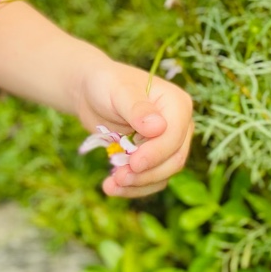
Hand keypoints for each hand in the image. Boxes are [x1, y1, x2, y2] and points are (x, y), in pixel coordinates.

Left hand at [77, 60, 193, 198]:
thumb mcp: (118, 91)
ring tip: (110, 186)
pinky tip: (112, 187)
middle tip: (119, 178)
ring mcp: (169, 143)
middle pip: (174, 159)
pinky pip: (152, 179)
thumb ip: (137, 108)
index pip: (174, 136)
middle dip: (147, 173)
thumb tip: (159, 127)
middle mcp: (180, 125)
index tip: (133, 163)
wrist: (91, 93)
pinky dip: (134, 187)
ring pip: (164, 173)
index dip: (156, 153)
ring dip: (138, 184)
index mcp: (177, 103)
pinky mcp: (155, 157)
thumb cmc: (105, 84)